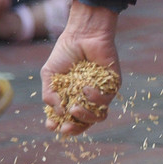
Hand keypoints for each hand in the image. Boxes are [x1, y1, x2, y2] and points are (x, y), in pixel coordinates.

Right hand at [41, 2, 120, 136]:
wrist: (83, 34)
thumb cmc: (65, 53)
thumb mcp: (49, 76)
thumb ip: (50, 95)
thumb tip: (60, 114)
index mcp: (69, 98)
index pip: (66, 120)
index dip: (59, 127)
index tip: (52, 125)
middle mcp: (85, 99)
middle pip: (84, 124)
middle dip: (75, 129)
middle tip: (66, 126)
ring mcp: (100, 93)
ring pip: (98, 117)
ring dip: (85, 117)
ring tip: (75, 108)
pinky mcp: (113, 85)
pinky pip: (106, 101)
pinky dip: (94, 98)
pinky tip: (86, 88)